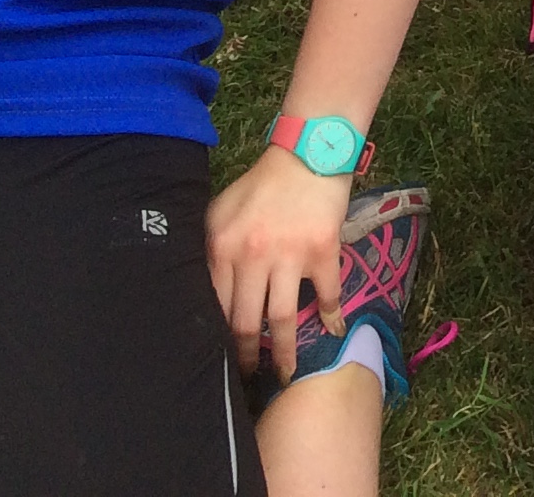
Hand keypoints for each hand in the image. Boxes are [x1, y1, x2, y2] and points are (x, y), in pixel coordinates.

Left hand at [208, 144, 353, 384]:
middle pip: (246, 322)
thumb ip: (209, 249)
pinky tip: (333, 333)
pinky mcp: (323, 251)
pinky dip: (330, 317)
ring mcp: (290, 256)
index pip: (214, 307)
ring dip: (286, 353)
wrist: (308, 154)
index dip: (217, 339)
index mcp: (223, 248)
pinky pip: (327, 294)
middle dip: (247, 357)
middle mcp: (253, 256)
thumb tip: (201, 292)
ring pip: (282, 319)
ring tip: (288, 375)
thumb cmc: (261, 186)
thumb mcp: (220, 212)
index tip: (219, 360)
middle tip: (249, 378)